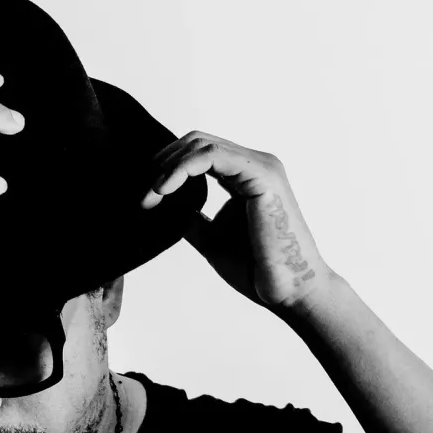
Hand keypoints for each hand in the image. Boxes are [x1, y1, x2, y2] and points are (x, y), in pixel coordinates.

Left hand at [140, 131, 330, 310]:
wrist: (289, 291)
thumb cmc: (257, 269)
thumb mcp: (211, 238)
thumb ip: (192, 217)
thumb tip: (164, 206)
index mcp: (245, 175)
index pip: (198, 152)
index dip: (166, 167)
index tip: (145, 198)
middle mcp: (254, 164)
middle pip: (195, 141)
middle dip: (162, 163)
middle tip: (143, 196)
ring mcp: (261, 166)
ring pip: (200, 143)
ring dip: (167, 166)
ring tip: (150, 195)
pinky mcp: (262, 175)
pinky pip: (212, 156)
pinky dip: (181, 168)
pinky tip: (164, 189)